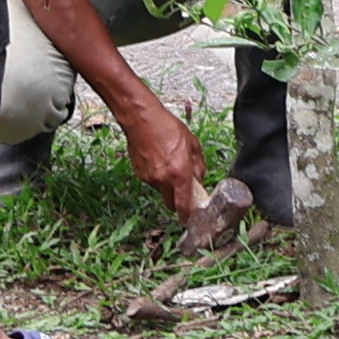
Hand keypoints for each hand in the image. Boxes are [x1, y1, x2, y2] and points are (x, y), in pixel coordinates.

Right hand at [101, 82, 211, 217]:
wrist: (141, 119)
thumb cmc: (168, 127)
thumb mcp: (192, 144)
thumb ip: (198, 165)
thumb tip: (199, 179)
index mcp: (179, 173)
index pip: (184, 205)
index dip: (187, 215)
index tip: (190, 218)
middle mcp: (163, 180)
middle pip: (171, 203)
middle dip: (177, 200)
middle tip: (182, 189)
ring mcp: (149, 178)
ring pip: (161, 191)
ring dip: (167, 185)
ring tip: (168, 164)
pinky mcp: (139, 174)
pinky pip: (152, 182)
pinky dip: (157, 176)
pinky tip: (157, 160)